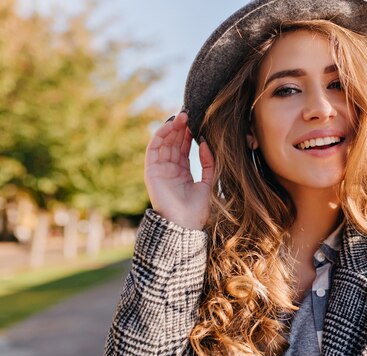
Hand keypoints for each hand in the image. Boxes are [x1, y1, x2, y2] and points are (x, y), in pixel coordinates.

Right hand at [144, 111, 214, 229]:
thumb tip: (206, 142)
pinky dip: (161, 135)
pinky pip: (154, 149)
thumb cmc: (198, 210)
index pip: (184, 148)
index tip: (198, 121)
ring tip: (183, 116)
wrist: (184, 225)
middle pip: (174, 143)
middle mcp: (170, 169)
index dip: (189, 134)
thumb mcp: (209, 183)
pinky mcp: (151, 171)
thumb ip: (209, 164)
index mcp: (182, 173)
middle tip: (190, 113)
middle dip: (181, 128)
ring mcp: (160, 169)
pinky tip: (171, 125)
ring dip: (172, 128)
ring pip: (164, 143)